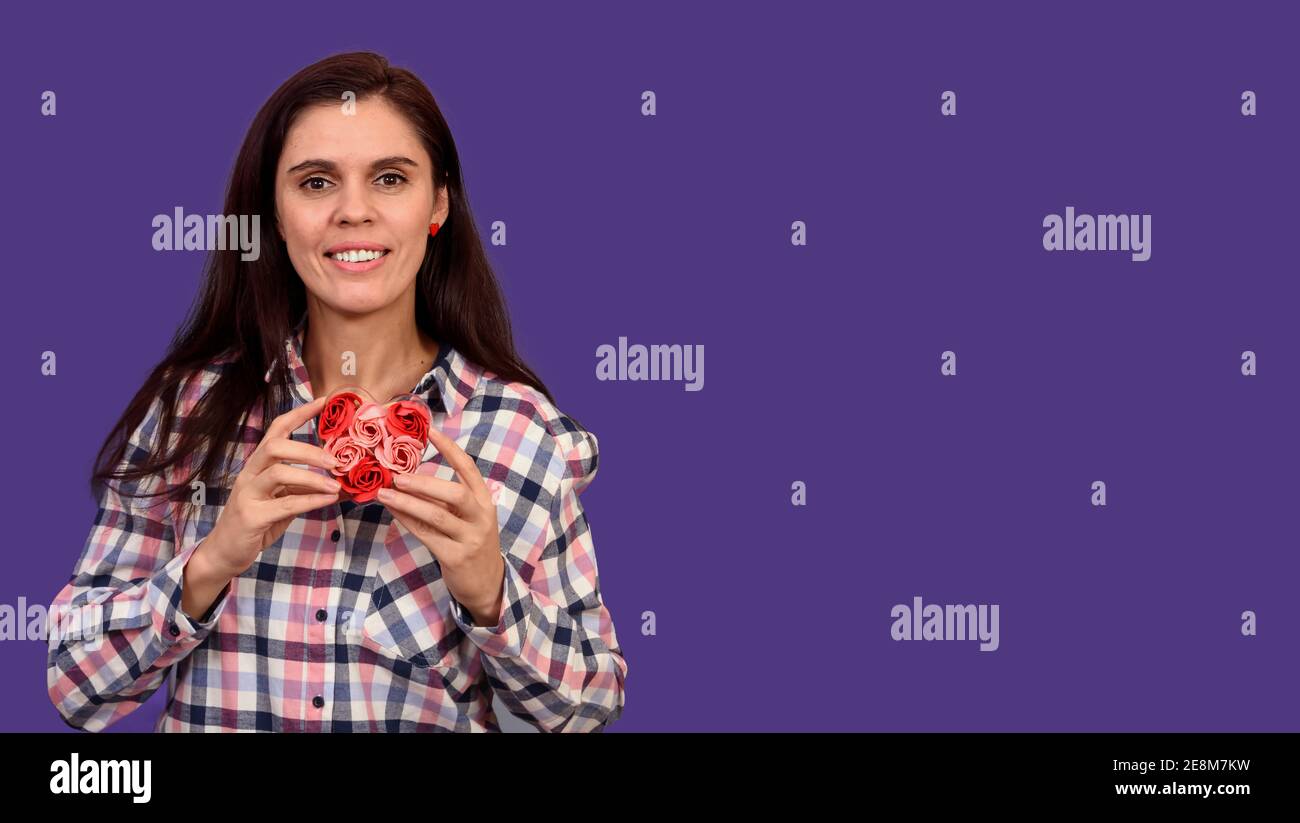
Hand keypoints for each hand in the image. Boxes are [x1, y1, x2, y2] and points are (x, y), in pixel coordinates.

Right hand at [204, 395, 341, 578]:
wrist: (225, 553)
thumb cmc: (257, 522)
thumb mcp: (282, 499)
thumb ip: (302, 486)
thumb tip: (337, 479)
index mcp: (257, 464)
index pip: (276, 429)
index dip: (300, 413)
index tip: (324, 401)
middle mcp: (249, 474)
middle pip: (276, 446)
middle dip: (309, 450)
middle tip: (336, 461)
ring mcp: (247, 495)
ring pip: (279, 473)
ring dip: (313, 477)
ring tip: (336, 485)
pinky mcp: (251, 517)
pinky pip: (286, 504)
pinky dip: (311, 500)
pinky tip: (329, 500)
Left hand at [375, 424, 505, 626]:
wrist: (487, 584)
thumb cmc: (472, 544)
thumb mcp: (468, 518)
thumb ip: (447, 500)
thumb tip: (411, 477)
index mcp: (484, 501)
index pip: (468, 468)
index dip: (449, 449)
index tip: (429, 431)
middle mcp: (481, 517)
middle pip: (454, 493)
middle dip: (424, 483)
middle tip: (397, 476)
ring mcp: (470, 539)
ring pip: (436, 516)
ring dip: (408, 503)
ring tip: (384, 493)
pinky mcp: (455, 557)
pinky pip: (427, 535)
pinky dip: (407, 522)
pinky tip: (393, 512)